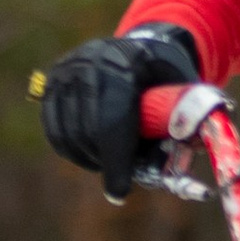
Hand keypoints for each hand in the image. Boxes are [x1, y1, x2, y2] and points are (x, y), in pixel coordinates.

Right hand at [35, 24, 201, 201]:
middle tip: (122, 178)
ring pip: (68, 135)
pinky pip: (56, 131)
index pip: (112, 122)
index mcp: (124, 63)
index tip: (120, 192)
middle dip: (106, 162)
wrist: (139, 47)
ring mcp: (64, 73)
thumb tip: (189, 151)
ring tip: (112, 162)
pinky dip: (73, 150)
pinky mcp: (50, 84)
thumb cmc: (167, 74)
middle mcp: (86, 64)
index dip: (116, 162)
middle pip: (88, 132)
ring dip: (90, 159)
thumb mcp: (187, 87)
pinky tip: (93, 153)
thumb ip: (188, 118)